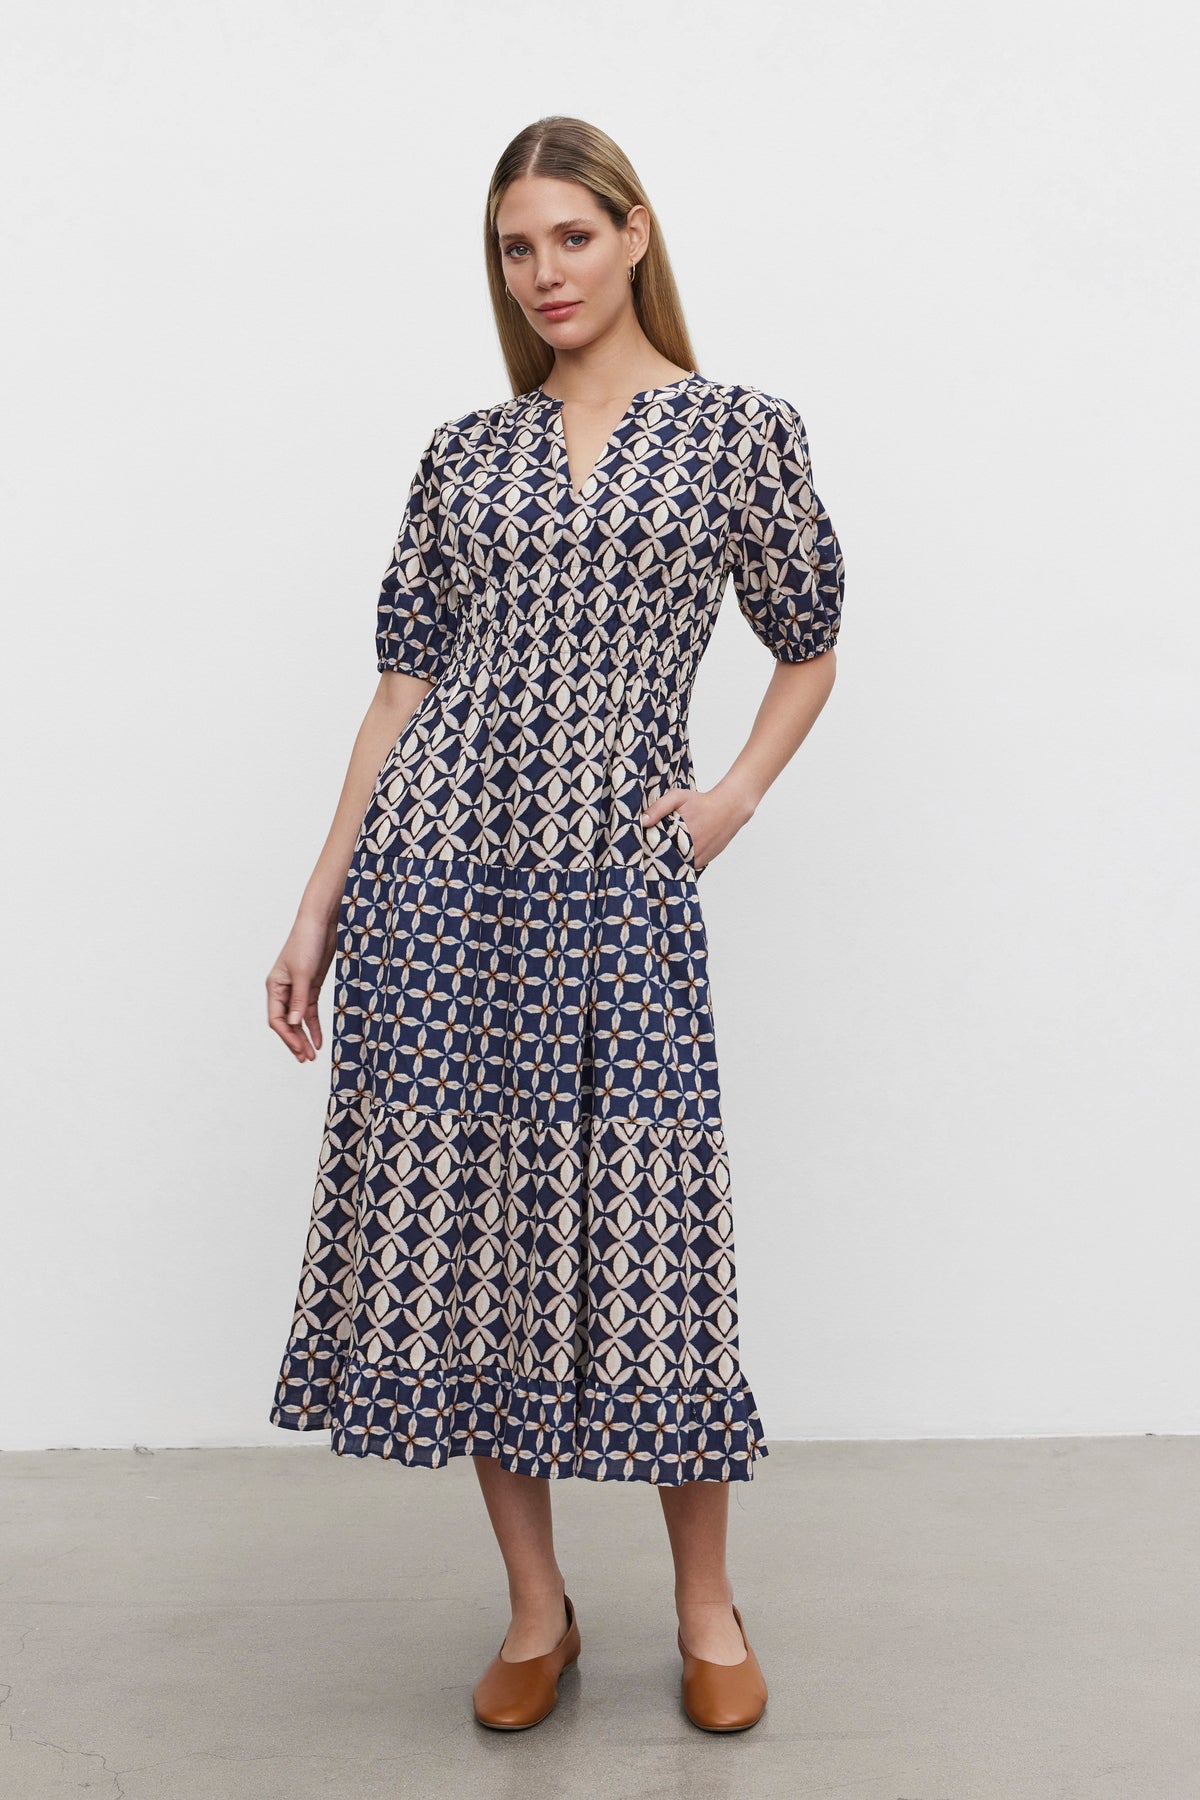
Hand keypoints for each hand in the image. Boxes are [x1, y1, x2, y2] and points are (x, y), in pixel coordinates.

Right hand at [266, 911, 337, 1062]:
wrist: (321, 923)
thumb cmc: (307, 942)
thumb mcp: (304, 973)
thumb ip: (299, 999)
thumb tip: (293, 1023)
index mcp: (274, 987)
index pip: (276, 1019)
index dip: (287, 1036)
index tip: (300, 1049)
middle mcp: (282, 990)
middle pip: (286, 1023)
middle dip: (295, 1041)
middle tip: (306, 1059)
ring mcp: (297, 989)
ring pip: (297, 1020)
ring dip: (304, 1036)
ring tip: (311, 1055)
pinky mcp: (311, 986)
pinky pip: (309, 1012)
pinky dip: (313, 1026)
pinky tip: (318, 1040)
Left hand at [641, 777, 757, 873]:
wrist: (729, 809)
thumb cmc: (701, 801)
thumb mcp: (678, 797)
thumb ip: (659, 808)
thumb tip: (642, 822)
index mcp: (678, 835)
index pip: (655, 850)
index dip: (646, 850)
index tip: (638, 850)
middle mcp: (688, 850)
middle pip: (664, 861)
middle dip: (655, 858)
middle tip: (645, 856)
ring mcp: (696, 858)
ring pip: (675, 867)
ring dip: (667, 864)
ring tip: (658, 857)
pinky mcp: (702, 862)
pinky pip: (686, 868)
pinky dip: (679, 865)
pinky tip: (674, 857)